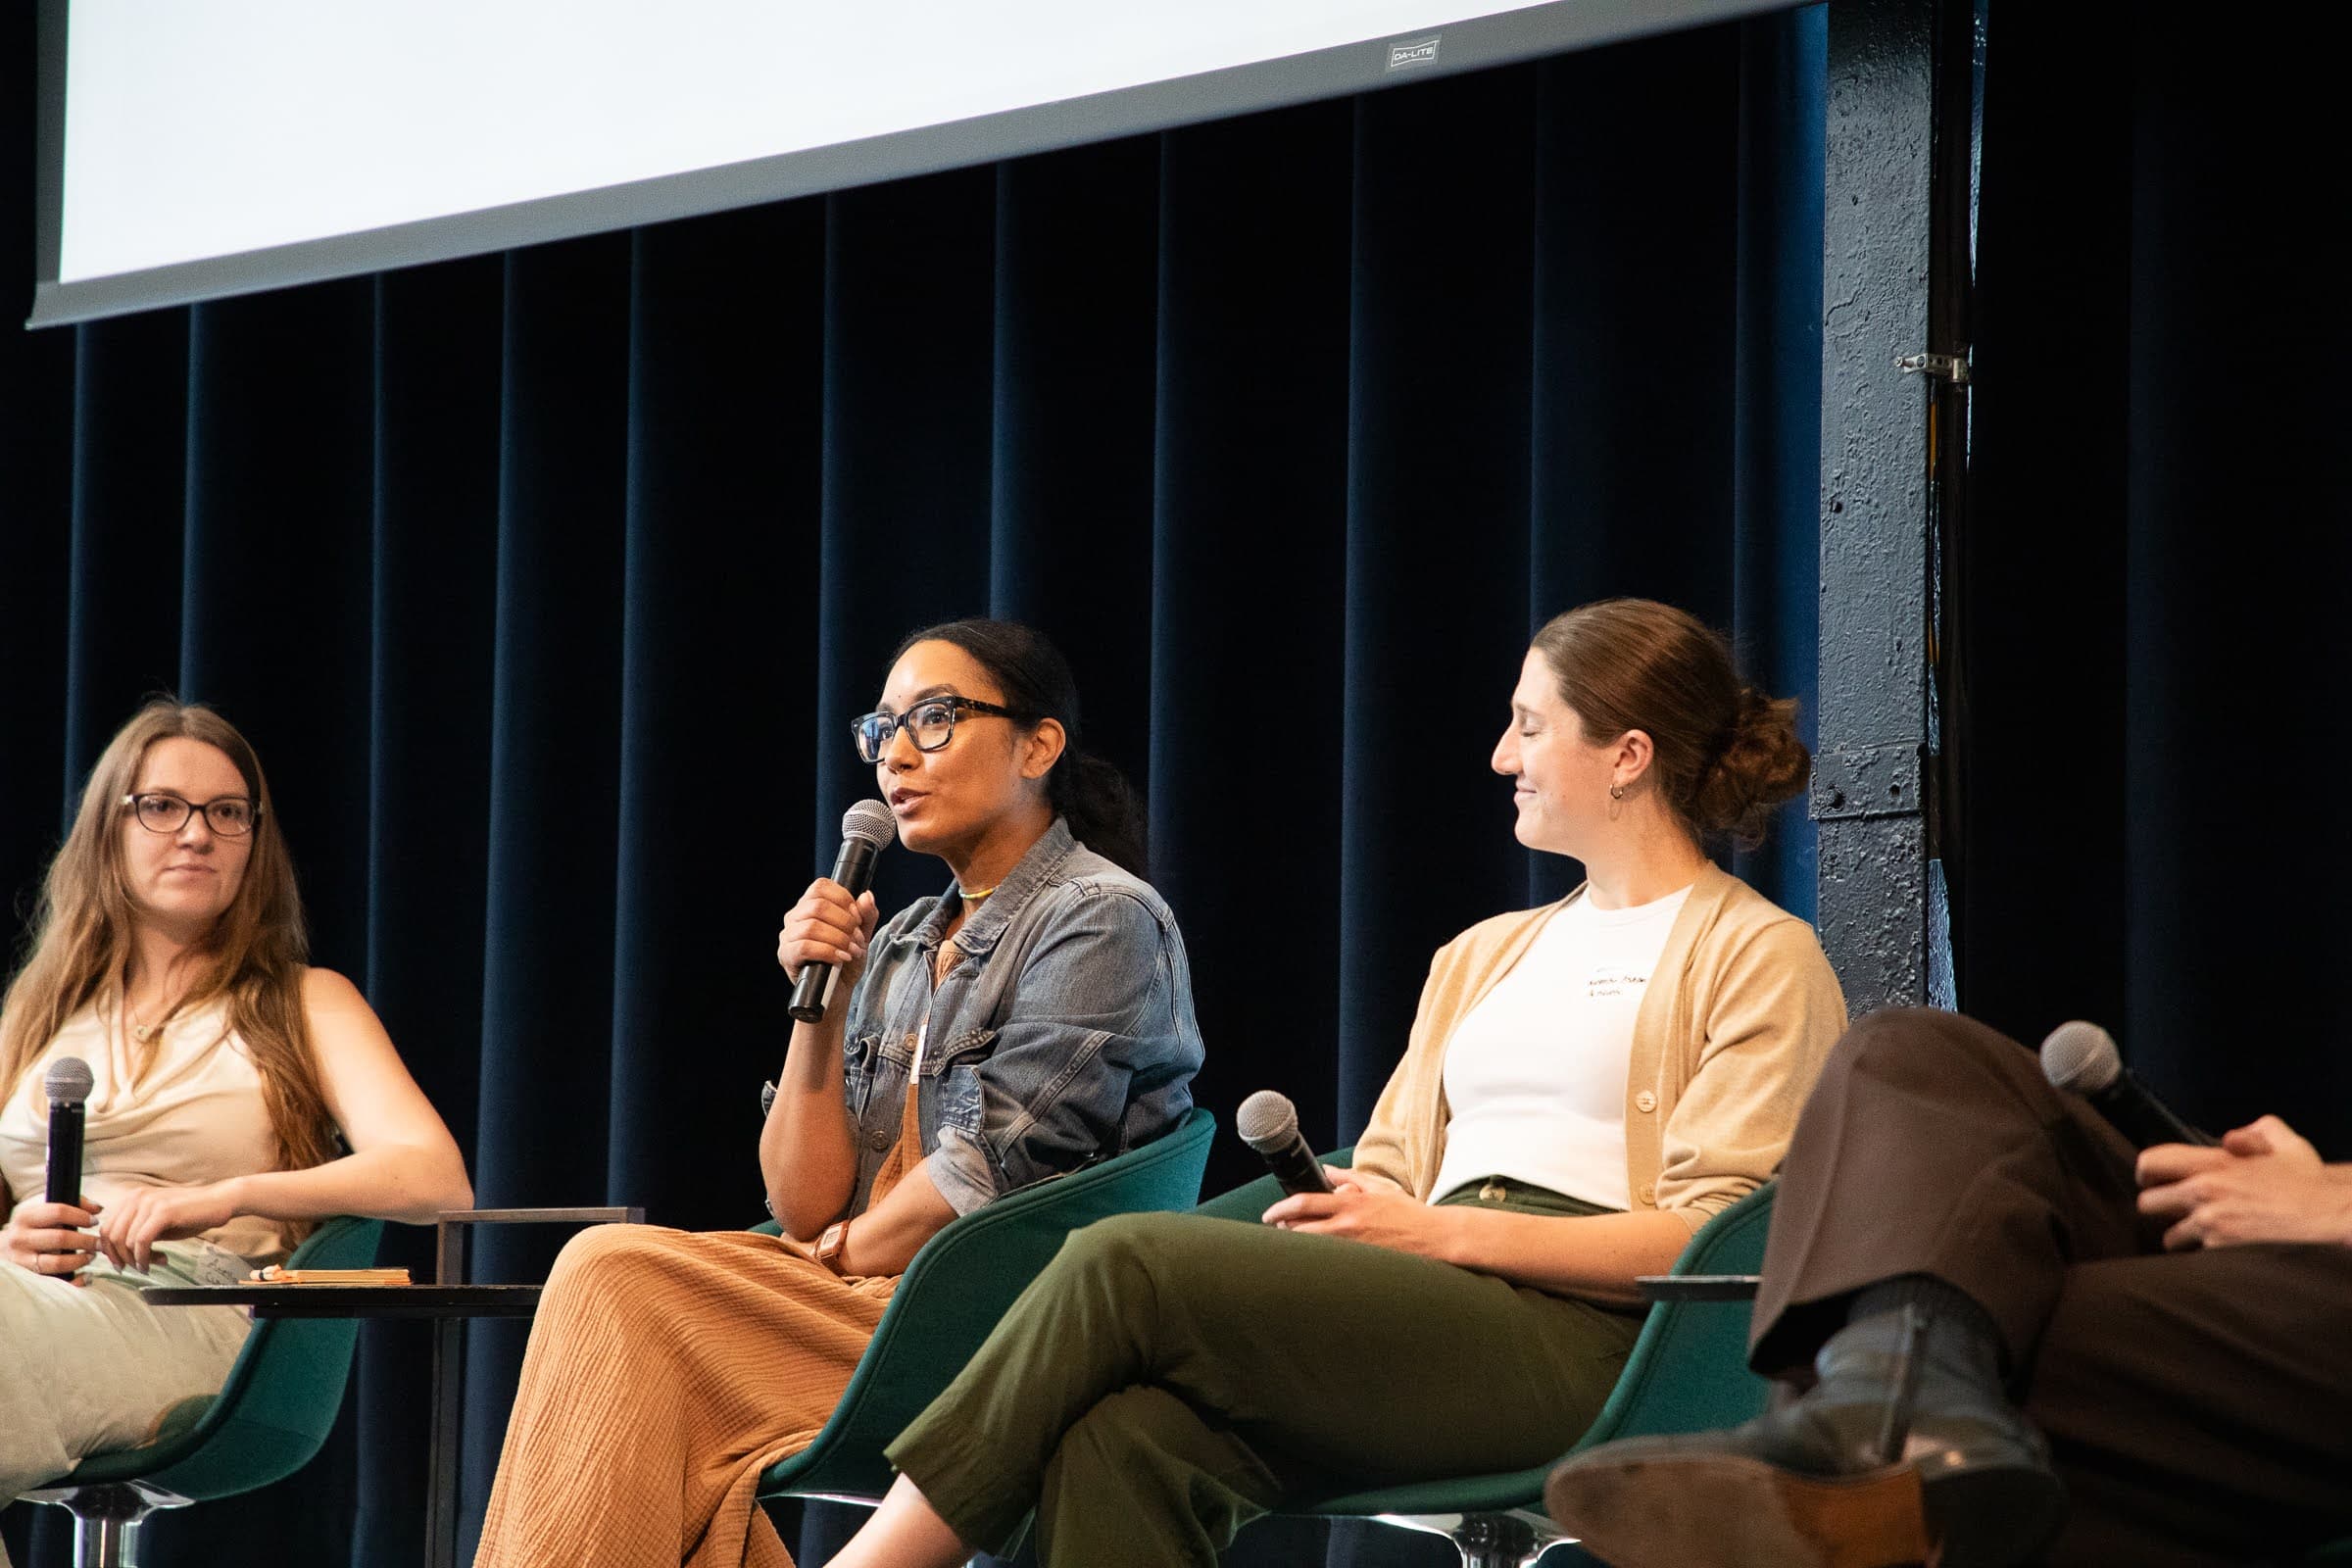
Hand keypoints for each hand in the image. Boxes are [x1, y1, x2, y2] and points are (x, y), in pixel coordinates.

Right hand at [2, 1197, 103, 1284]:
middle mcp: (20, 1239)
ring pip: (57, 1263)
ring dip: (80, 1260)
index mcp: (25, 1217)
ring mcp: (21, 1261)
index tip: (95, 1222)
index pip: (58, 1212)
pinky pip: (55, 1283)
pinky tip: (86, 1276)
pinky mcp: (27, 1279)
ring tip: (91, 1256)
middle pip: (60, 1238)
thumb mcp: (43, 1211)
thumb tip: (98, 1209)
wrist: (1, 1250)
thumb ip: (73, 1204)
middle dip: (86, 1241)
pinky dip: (75, 1281)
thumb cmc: (32, 1227)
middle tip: (100, 1243)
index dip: (80, 1216)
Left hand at [91, 1181, 241, 1273]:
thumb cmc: (191, 1214)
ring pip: (125, 1240)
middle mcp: (137, 1197)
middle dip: (120, 1258)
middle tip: (133, 1269)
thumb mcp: (157, 1223)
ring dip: (135, 1260)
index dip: (109, 1251)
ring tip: (148, 1266)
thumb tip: (118, 1254)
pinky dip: (144, 1257)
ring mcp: (149, 1203)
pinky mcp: (163, 1212)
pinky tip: (153, 1263)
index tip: (120, 1264)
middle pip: (112, 1235)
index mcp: (132, 1198)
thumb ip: (137, 1232)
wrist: (220, 1202)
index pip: (106, 1228)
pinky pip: (141, 1241)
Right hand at [777, 879, 880, 988]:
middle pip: (818, 905)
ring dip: (838, 939)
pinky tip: (840, 958)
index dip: (843, 899)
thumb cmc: (846, 962)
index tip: (857, 918)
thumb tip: (867, 896)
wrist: (838, 993)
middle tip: (857, 939)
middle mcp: (795, 918)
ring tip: (851, 951)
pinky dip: (827, 951)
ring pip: (812, 926)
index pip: (821, 887)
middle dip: (845, 922)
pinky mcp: (786, 956)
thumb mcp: (862, 936)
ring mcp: (788, 937)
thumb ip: (866, 916)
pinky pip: (804, 947)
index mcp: (810, 906)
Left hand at [1261, 1182, 1457, 1261]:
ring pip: (1312, 1250)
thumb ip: (1350, 1178)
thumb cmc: (1408, 1213)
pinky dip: (1317, 1262)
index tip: (1269, 1215)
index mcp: (1351, 1205)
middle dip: (1284, 1231)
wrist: (1435, 1238)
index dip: (1280, 1210)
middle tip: (1278, 1230)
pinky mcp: (1360, 1266)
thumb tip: (1328, 1171)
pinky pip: (1330, 1265)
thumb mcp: (1379, 1188)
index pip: (1304, 1204)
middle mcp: (1348, 1228)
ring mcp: (1353, 1250)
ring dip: (1298, 1247)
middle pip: (1300, 1230)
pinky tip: (1314, 1262)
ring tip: (1294, 1245)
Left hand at [2137, 1115, 2351, 1249]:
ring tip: (2197, 1233)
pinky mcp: (2221, 1249)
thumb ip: (2254, 1131)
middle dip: (2158, 1206)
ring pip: (2168, 1235)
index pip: (2153, 1161)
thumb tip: (2232, 1138)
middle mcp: (2204, 1192)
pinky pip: (2196, 1253)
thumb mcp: (2284, 1143)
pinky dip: (2202, 1253)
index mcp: (2213, 1163)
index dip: (2145, 1171)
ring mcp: (2210, 1223)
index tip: (2148, 1178)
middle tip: (2172, 1208)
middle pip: (2147, 1203)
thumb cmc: (2308, 1181)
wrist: (2329, 1216)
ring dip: (2179, 1234)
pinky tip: (2219, 1247)